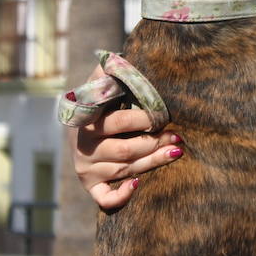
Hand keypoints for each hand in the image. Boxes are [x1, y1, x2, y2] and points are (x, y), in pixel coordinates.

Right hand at [72, 67, 185, 210]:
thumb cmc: (99, 106)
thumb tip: (118, 57)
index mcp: (87, 122)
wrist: (79, 131)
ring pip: (124, 171)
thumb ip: (108, 73)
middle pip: (125, 149)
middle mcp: (84, 148)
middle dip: (155, 142)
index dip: (144, 119)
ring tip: (176, 151)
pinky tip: (137, 186)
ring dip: (153, 162)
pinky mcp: (91, 186)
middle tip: (177, 136)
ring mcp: (87, 169)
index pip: (118, 122)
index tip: (163, 114)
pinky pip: (104, 199)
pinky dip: (120, 196)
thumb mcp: (98, 87)